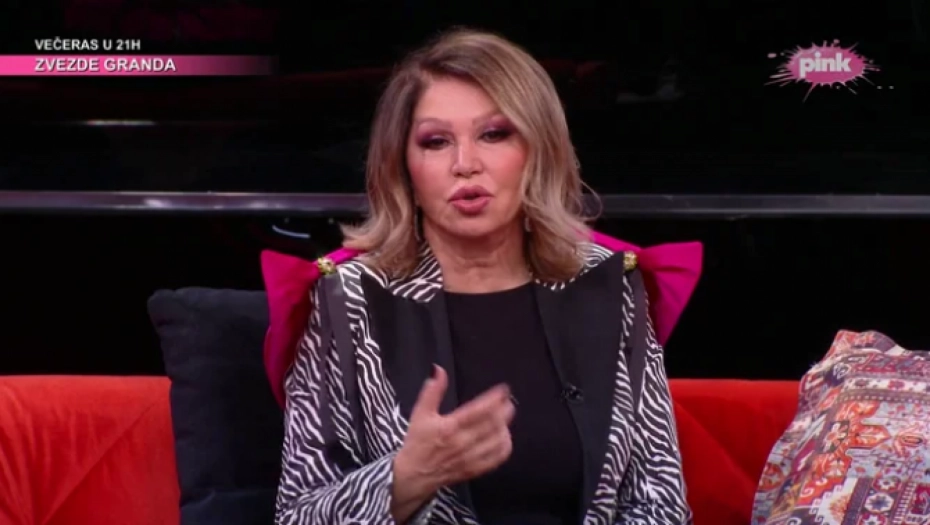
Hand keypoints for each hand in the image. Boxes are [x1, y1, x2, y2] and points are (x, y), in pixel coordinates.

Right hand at [391, 366, 514, 514]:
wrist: (413, 475)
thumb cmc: (417, 443)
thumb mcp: (420, 413)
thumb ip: (432, 391)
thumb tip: (439, 370)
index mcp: (449, 427)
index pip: (478, 410)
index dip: (494, 399)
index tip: (503, 390)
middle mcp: (462, 443)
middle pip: (492, 424)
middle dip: (504, 410)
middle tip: (508, 401)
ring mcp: (470, 458)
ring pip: (497, 441)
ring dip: (505, 427)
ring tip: (505, 417)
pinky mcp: (474, 470)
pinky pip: (496, 459)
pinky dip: (504, 447)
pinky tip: (504, 438)